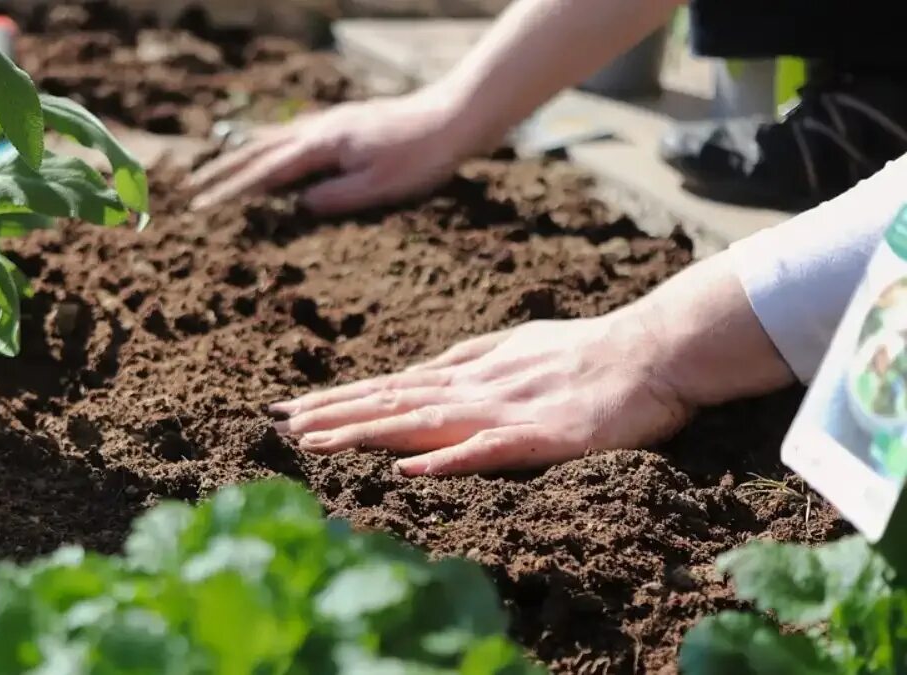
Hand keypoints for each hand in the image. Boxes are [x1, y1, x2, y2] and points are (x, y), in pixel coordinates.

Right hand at [188, 90, 477, 214]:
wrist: (454, 116)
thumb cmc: (421, 156)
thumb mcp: (379, 187)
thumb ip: (336, 197)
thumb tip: (298, 208)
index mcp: (323, 146)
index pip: (266, 173)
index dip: (233, 192)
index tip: (205, 208)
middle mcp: (320, 129)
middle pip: (260, 151)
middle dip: (224, 172)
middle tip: (194, 190)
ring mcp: (331, 123)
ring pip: (274, 138)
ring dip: (242, 155)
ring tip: (218, 170)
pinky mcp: (344, 123)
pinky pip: (294, 133)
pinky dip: (270, 143)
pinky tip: (271, 149)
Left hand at [270, 315, 692, 475]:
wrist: (654, 350)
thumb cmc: (587, 350)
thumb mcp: (515, 347)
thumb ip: (468, 360)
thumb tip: (420, 372)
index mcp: (469, 372)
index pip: (390, 387)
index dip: (339, 398)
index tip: (291, 409)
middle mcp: (475, 388)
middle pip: (392, 402)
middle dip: (333, 414)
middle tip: (279, 425)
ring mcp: (505, 411)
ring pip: (423, 422)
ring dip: (367, 432)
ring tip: (316, 443)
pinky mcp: (541, 436)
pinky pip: (488, 449)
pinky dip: (447, 459)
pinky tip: (409, 468)